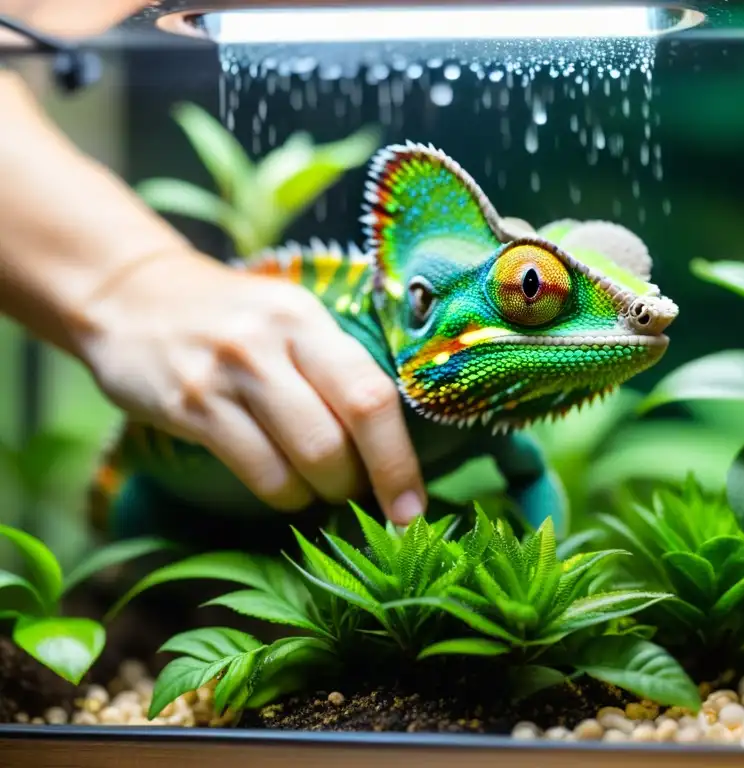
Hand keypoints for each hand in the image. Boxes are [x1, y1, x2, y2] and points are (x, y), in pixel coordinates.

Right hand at [70, 247, 425, 524]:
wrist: (132, 296)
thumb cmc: (234, 320)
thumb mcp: (290, 319)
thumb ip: (337, 366)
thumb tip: (398, 442)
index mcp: (309, 319)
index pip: (372, 396)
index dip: (398, 461)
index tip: (412, 508)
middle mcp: (271, 342)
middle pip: (341, 436)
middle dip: (361, 482)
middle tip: (358, 491)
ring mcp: (227, 374)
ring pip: (303, 460)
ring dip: (322, 492)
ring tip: (321, 489)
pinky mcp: (189, 406)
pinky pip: (257, 473)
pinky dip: (283, 494)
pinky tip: (285, 487)